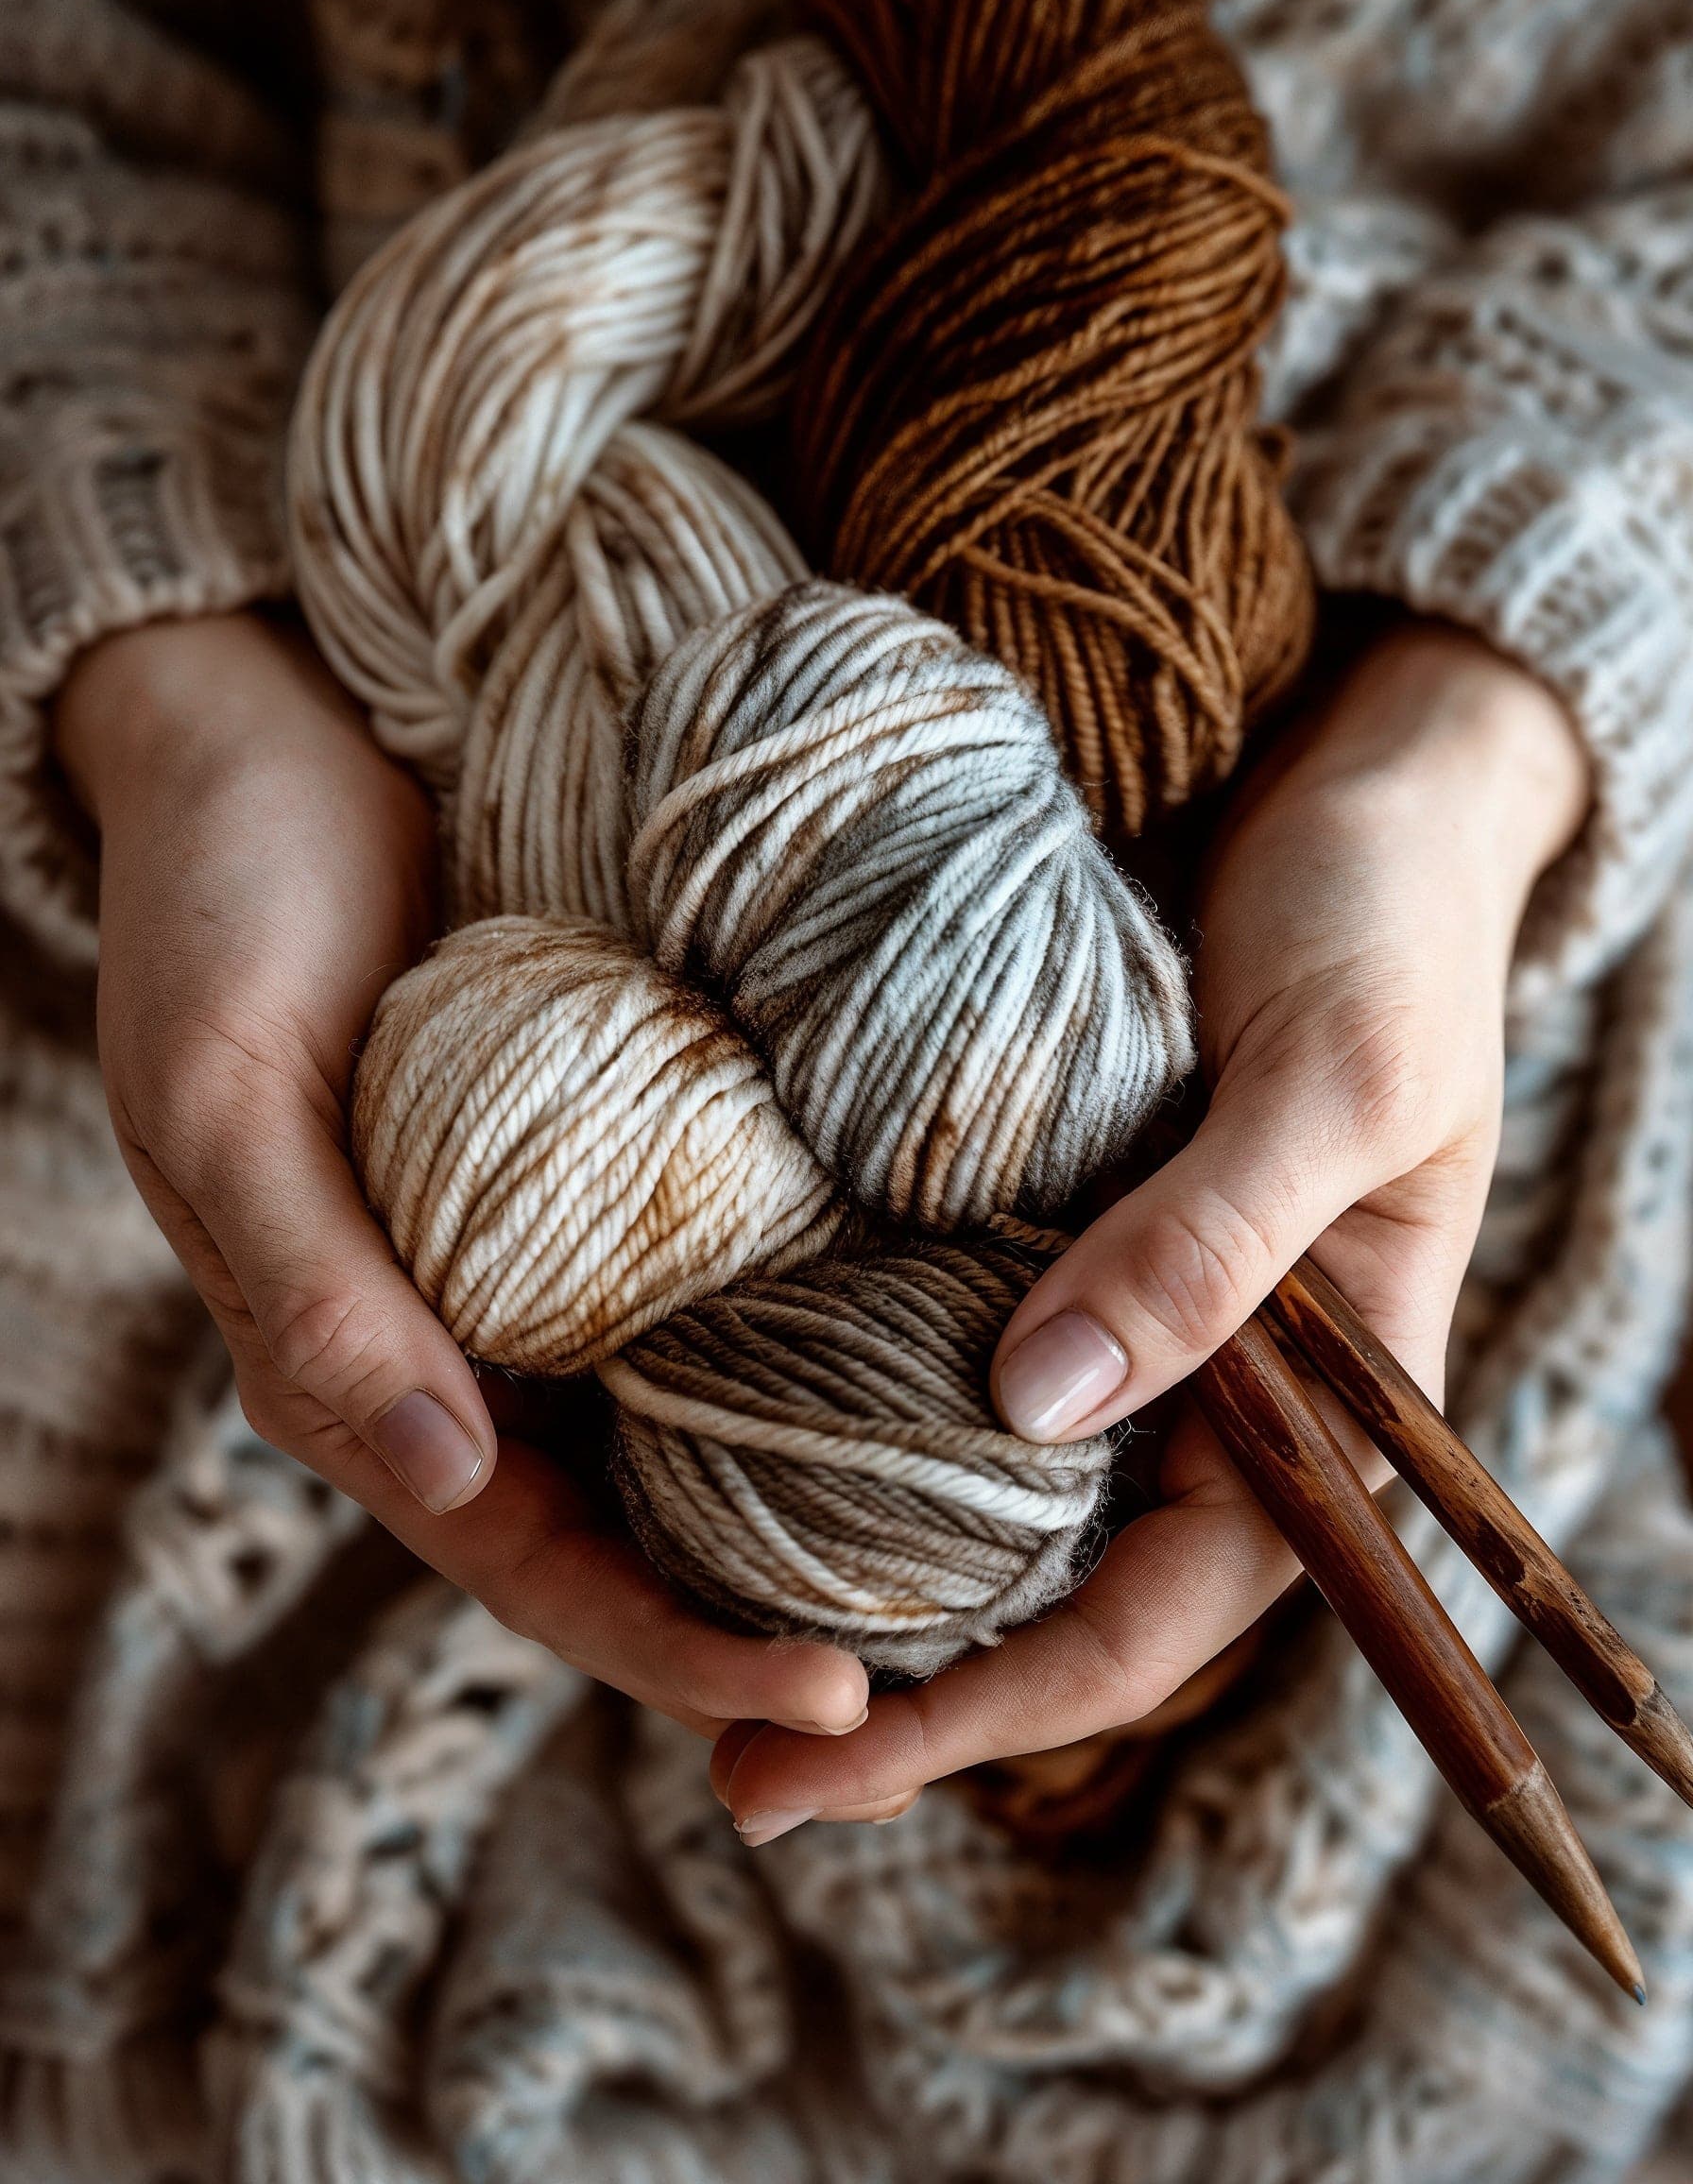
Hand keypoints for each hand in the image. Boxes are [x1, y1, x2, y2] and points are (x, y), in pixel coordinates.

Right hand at [55, 612, 867, 1737]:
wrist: (272, 730)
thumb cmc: (221, 909)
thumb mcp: (226, 1096)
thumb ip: (312, 1291)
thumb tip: (448, 1475)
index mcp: (364, 1363)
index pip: (530, 1560)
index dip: (670, 1647)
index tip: (833, 1700)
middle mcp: (481, 1329)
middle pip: (641, 1519)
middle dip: (777, 1607)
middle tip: (962, 1651)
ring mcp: (564, 1242)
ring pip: (700, 1408)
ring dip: (823, 1484)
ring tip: (986, 1531)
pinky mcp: (630, 1139)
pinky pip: (728, 1259)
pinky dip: (818, 1316)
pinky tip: (934, 1330)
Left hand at [709, 620, 1589, 1833]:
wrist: (1363, 788)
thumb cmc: (1388, 928)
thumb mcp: (1326, 1082)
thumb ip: (1207, 1245)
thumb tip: (1036, 1410)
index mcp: (1325, 1412)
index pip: (1158, 1621)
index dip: (1003, 1714)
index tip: (840, 1770)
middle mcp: (1210, 1387)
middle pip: (1050, 1589)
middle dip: (903, 1691)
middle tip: (728, 1765)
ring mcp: (1121, 1306)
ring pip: (985, 1491)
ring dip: (860, 1569)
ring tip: (695, 1634)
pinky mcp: (1047, 1221)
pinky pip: (944, 1345)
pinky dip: (856, 1405)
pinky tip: (737, 1431)